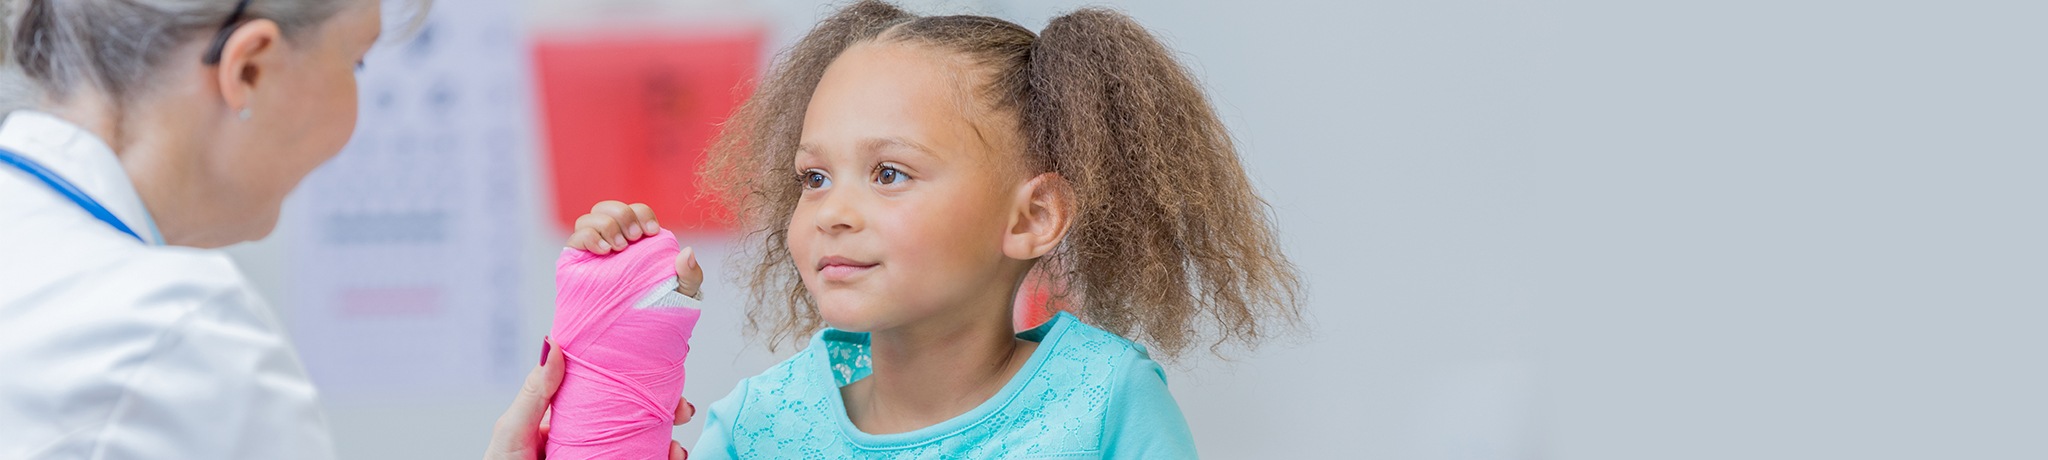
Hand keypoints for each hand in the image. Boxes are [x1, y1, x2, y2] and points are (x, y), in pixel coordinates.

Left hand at [485, 339, 698, 459]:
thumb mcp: (513, 431)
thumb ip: (535, 393)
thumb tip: (555, 344)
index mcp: (568, 420)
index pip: (609, 393)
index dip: (637, 382)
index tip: (661, 374)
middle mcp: (591, 440)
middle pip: (637, 419)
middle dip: (666, 412)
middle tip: (682, 409)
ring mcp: (604, 459)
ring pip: (647, 447)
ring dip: (670, 443)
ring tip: (676, 449)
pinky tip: (670, 459)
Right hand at [566, 201, 705, 298]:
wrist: (632, 334)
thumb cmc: (658, 309)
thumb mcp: (682, 292)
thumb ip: (690, 274)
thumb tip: (687, 253)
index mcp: (636, 240)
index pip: (635, 211)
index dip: (641, 213)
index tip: (651, 231)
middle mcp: (613, 240)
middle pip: (608, 208)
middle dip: (622, 215)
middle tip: (634, 237)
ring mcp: (593, 250)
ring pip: (588, 219)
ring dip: (605, 225)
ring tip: (617, 248)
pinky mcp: (576, 263)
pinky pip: (574, 239)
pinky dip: (588, 237)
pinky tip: (603, 251)